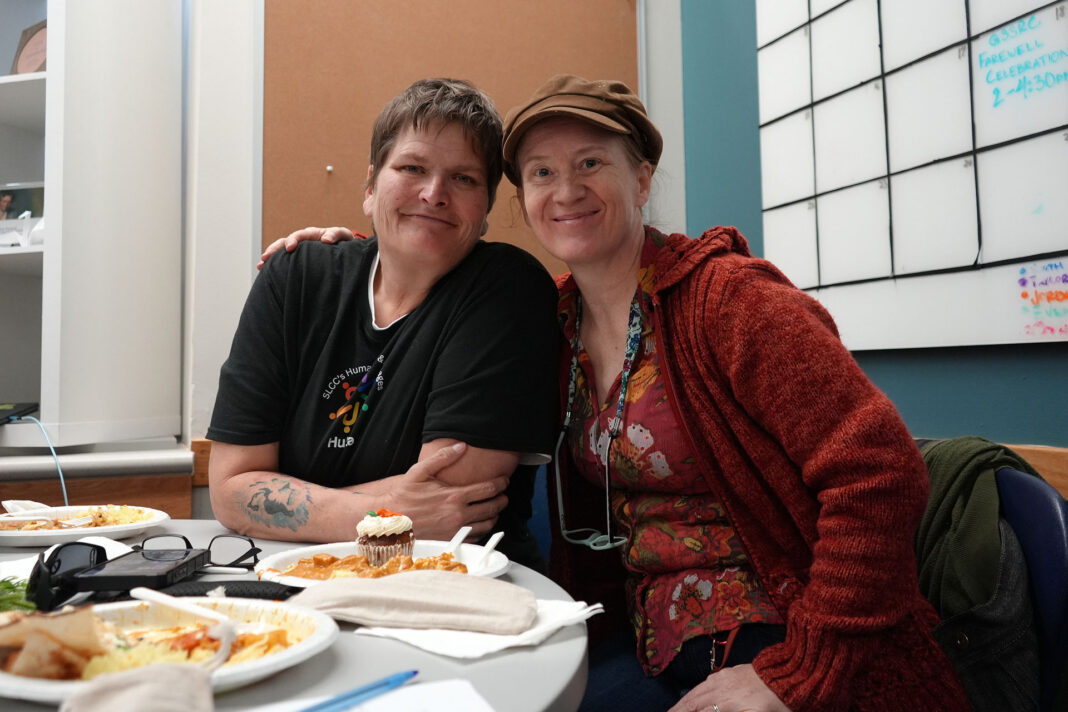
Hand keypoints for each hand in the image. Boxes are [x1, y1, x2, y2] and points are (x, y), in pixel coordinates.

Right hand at [257, 226, 355, 268]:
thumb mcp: (343, 235)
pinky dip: (274, 264)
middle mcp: (303, 241)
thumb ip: (335, 234)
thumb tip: (325, 240)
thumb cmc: (344, 242)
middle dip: (275, 249)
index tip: (289, 248)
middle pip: (284, 242)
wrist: (344, 250)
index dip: (293, 240)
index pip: (299, 235)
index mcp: (312, 234)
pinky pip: (284, 260)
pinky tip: (265, 271)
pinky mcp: (298, 259)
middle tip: (266, 257)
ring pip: (281, 251)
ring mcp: (299, 250)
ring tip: (260, 265)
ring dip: (271, 256)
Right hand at [345, 443, 509, 539]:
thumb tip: (461, 446)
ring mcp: (455, 531)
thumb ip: (442, 457)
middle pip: (492, 508)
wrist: (390, 521)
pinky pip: (475, 538)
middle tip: (503, 495)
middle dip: (502, 500)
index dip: (500, 484)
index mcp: (454, 496)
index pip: (487, 489)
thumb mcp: (419, 471)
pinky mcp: (451, 541)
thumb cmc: (403, 497)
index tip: (504, 481)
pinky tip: (480, 524)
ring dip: (494, 516)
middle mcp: (458, 515)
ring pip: (487, 525)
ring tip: (494, 510)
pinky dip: (482, 531)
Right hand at [668, 664, 790, 711]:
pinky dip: (695, 691)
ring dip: (683, 703)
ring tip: (674, 710)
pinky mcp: (729, 672)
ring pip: (697, 692)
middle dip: (678, 710)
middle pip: (692, 702)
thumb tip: (709, 711)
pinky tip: (694, 696)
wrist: (791, 675)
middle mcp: (720, 689)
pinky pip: (706, 683)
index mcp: (726, 703)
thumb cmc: (777, 704)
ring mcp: (724, 678)